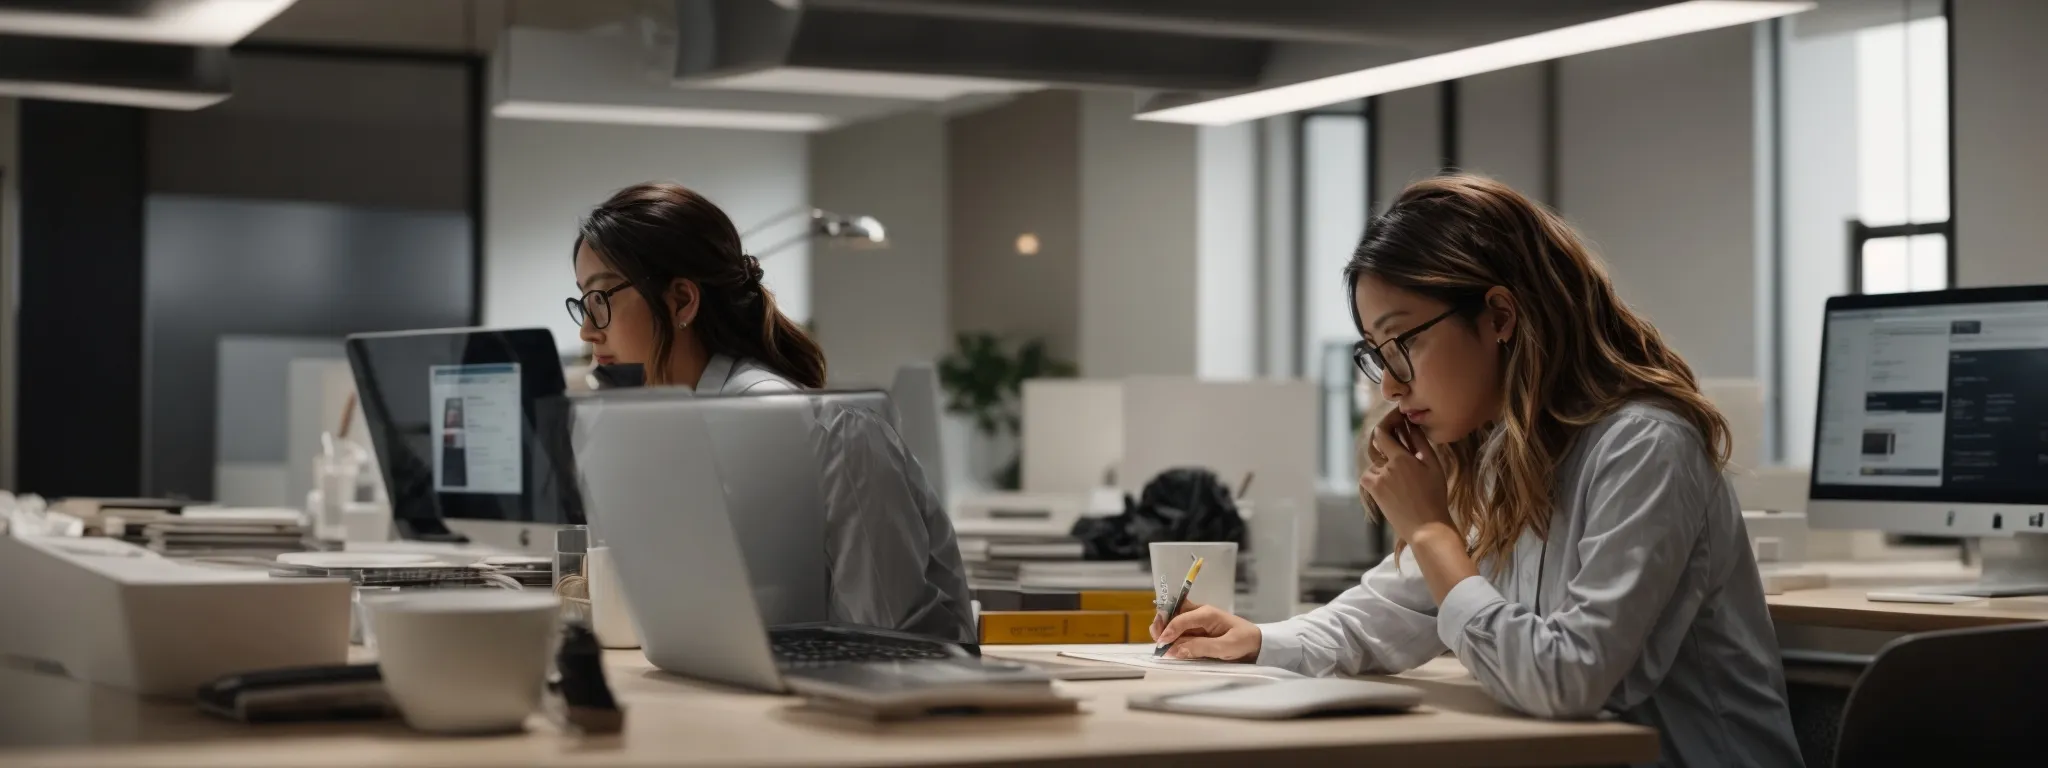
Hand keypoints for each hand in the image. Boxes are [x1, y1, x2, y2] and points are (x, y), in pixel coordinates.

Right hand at [1152, 601, 1260, 661]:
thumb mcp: (1226, 647)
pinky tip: (1168, 646)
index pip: (1181, 619)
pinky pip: (1180, 630)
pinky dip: (1171, 637)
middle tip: (1158, 641)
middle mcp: (1199, 614)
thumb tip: (1175, 649)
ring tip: (1161, 645)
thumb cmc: (1244, 642)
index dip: (1169, 631)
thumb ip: (1200, 647)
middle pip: (1172, 613)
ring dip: (1164, 631)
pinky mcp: (1197, 631)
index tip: (1162, 645)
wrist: (1257, 644)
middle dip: (1161, 625)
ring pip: (1173, 621)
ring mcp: (1197, 622)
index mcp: (1207, 614)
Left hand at [1360, 408, 1454, 543]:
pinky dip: (1377, 474)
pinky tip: (1392, 480)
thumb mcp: (1433, 466)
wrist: (1426, 527)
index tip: (1395, 417)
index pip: (1382, 432)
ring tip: (1402, 469)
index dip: (1386, 421)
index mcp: (1401, 459)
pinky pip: (1369, 475)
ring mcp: (1377, 481)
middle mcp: (1385, 468)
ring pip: (1374, 462)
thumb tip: (1411, 425)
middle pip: (1375, 444)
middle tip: (1397, 436)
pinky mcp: (1373, 492)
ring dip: (1384, 460)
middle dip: (1384, 437)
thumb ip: (1421, 443)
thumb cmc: (1435, 496)